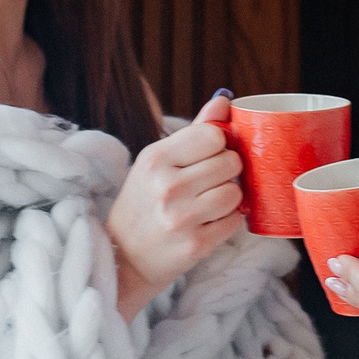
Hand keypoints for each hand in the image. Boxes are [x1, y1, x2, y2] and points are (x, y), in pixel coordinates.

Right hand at [106, 92, 243, 316]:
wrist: (123, 257)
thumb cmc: (144, 203)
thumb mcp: (157, 162)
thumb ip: (194, 131)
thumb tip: (224, 100)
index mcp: (156, 159)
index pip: (213, 135)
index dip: (219, 144)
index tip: (209, 155)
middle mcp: (167, 187)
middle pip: (230, 162)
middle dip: (226, 171)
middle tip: (208, 182)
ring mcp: (182, 218)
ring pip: (235, 193)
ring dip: (228, 198)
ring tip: (207, 203)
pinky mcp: (196, 245)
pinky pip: (234, 222)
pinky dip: (227, 222)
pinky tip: (207, 223)